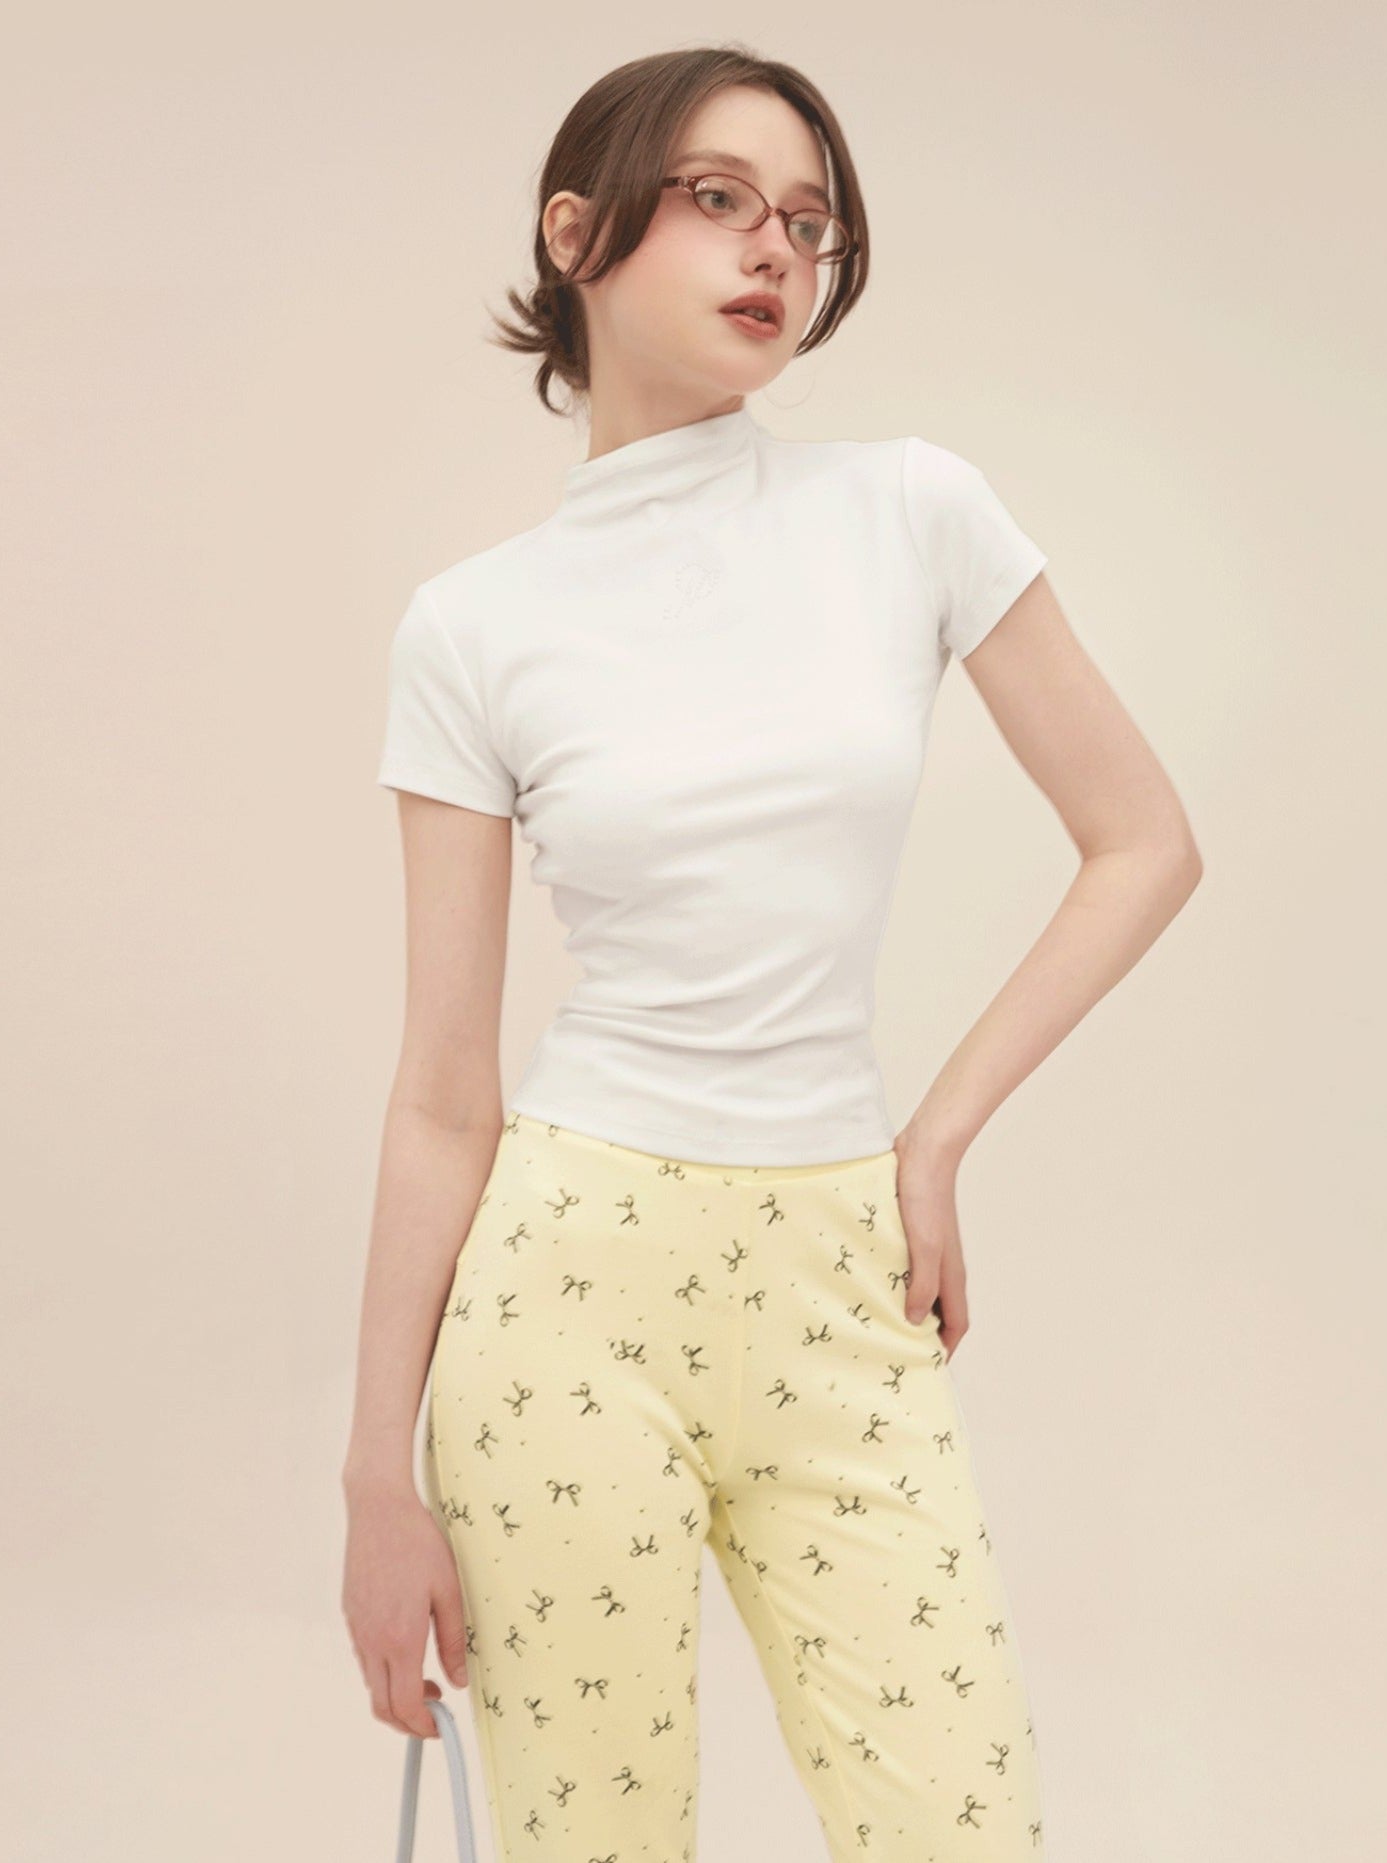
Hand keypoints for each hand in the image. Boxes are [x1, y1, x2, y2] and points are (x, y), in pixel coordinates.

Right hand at [341, 1481, 470, 1736]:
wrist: (379, 1509)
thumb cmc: (418, 1544)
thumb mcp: (449, 1591)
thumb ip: (454, 1641)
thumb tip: (459, 1680)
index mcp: (399, 1639)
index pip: (403, 1705)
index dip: (422, 1726)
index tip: (441, 1726)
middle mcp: (371, 1641)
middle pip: (381, 1706)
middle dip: (407, 1721)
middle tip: (435, 1712)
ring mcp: (356, 1629)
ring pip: (371, 1683)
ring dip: (395, 1694)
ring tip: (426, 1679)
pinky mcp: (350, 1616)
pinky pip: (365, 1658)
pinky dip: (384, 1671)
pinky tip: (406, 1649)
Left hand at [891, 1134, 968, 1359]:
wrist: (922, 1153)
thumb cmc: (926, 1198)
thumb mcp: (924, 1247)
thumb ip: (921, 1284)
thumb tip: (912, 1321)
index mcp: (951, 1274)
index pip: (955, 1324)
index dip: (944, 1349)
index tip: (923, 1369)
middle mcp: (942, 1266)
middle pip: (936, 1311)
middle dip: (920, 1334)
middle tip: (891, 1352)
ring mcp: (926, 1251)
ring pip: (917, 1290)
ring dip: (902, 1308)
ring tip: (873, 1324)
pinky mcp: (908, 1235)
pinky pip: (901, 1268)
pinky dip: (889, 1282)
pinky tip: (865, 1284)